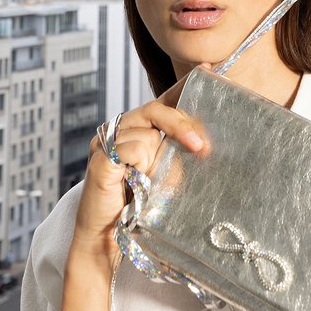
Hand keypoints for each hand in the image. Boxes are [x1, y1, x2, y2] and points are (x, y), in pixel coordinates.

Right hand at [70, 72, 210, 268]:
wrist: (106, 242)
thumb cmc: (137, 209)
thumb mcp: (165, 176)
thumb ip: (177, 154)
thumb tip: (203, 141)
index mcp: (137, 130)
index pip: (163, 101)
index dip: (184, 85)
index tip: (208, 68)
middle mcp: (120, 130)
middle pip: (156, 109)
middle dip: (182, 125)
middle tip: (201, 146)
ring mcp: (107, 142)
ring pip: (145, 131)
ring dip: (156, 159)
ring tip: (151, 183)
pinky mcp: (101, 158)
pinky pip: (130, 148)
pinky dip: (140, 164)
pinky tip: (137, 181)